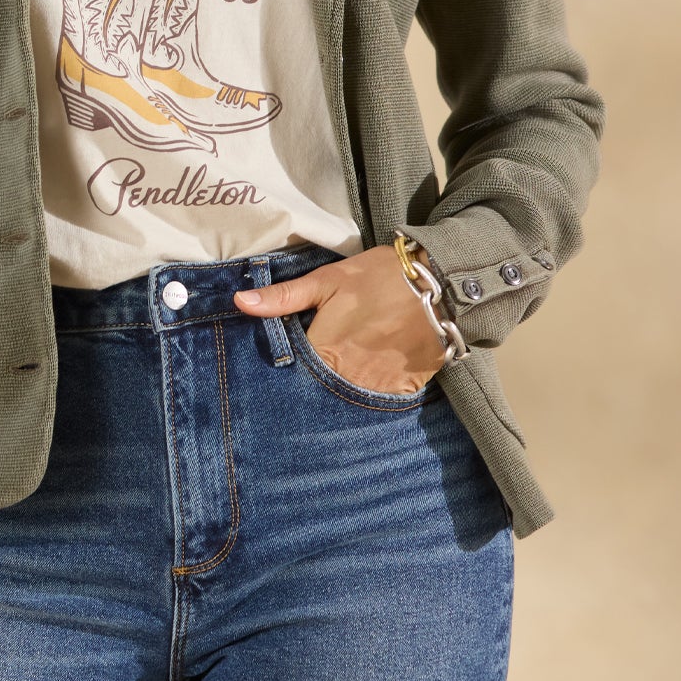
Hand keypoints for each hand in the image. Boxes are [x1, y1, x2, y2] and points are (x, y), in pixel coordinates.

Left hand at [233, 245, 447, 393]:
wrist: (440, 285)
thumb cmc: (378, 278)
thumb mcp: (327, 280)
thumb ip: (283, 297)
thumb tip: (240, 302)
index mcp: (323, 352)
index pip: (293, 375)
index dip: (290, 368)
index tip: (291, 361)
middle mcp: (347, 379)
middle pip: (320, 391)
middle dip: (316, 383)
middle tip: (323, 364)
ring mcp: (377, 390)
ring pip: (348, 399)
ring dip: (343, 388)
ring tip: (348, 369)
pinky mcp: (402, 391)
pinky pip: (379, 402)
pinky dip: (372, 391)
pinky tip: (372, 373)